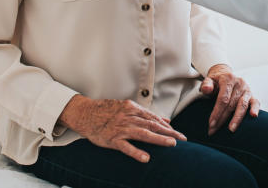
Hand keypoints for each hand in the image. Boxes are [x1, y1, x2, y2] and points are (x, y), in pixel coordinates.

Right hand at [57, 95, 186, 162]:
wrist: (85, 113)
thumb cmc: (106, 111)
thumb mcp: (127, 108)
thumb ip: (146, 114)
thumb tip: (165, 120)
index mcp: (132, 108)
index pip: (154, 118)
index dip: (168, 127)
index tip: (179, 134)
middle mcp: (128, 117)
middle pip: (152, 125)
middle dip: (169, 132)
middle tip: (182, 139)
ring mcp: (120, 128)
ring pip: (143, 134)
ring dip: (158, 139)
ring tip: (171, 144)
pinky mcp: (112, 139)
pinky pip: (126, 147)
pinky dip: (136, 152)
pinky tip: (146, 158)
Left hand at [201, 64, 259, 134]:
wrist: (225, 75)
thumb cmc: (215, 81)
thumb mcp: (208, 80)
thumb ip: (206, 84)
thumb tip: (207, 89)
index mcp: (228, 79)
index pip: (223, 98)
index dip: (217, 112)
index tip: (211, 124)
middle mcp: (239, 83)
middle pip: (231, 104)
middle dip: (222, 119)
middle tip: (213, 130)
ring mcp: (246, 89)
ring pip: (242, 105)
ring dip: (236, 119)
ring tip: (231, 129)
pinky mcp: (252, 95)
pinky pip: (255, 103)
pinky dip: (255, 109)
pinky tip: (253, 116)